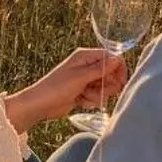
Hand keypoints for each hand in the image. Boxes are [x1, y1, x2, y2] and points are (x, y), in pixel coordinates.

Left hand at [2, 47, 128, 131]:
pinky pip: (98, 96)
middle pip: (111, 74)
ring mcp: (86, 79)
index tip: (120, 83)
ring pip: (105, 87)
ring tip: (83, 95)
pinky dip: (91, 100)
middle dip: (106, 86)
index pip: (112, 57)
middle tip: (93, 90)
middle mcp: (87, 66)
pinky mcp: (84, 91)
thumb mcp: (80, 77)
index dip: (118, 70)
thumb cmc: (56, 87)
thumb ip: (100, 68)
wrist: (41, 105)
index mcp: (85, 56)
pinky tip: (79, 101)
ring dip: (97, 95)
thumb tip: (117, 59)